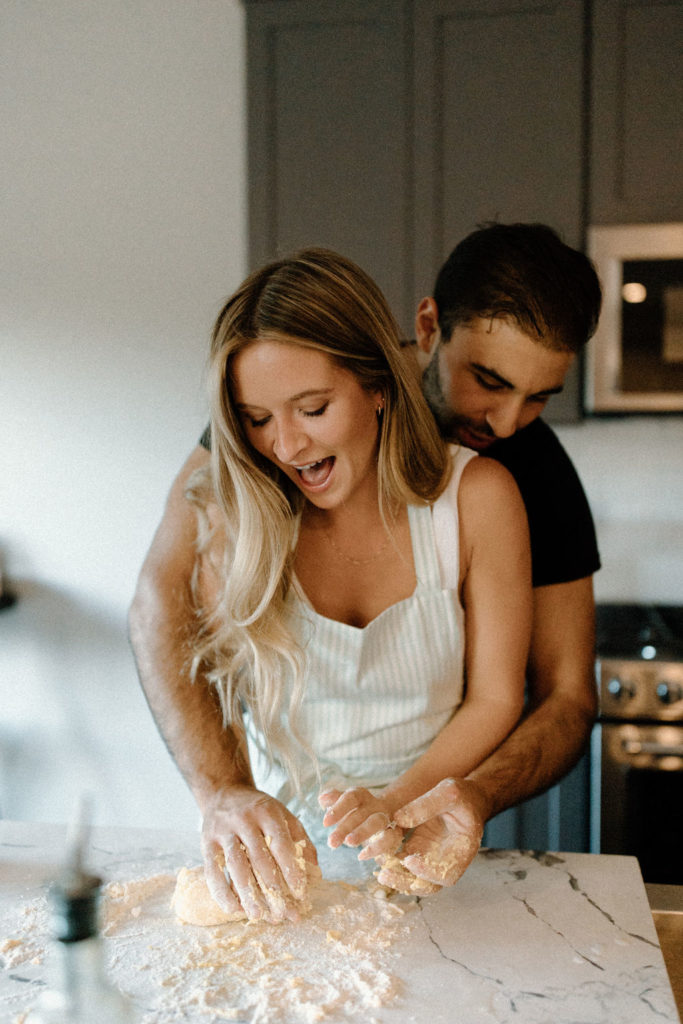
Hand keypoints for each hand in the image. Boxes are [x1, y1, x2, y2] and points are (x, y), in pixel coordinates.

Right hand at [201, 784, 318, 922]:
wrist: (223, 792)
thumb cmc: (258, 809)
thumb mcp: (282, 813)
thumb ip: (300, 838)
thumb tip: (315, 871)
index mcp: (267, 811)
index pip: (280, 843)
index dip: (291, 868)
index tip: (300, 892)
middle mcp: (244, 819)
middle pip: (259, 857)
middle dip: (272, 888)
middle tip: (282, 913)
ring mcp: (223, 831)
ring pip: (235, 865)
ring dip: (247, 893)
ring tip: (259, 915)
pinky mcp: (207, 843)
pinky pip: (212, 870)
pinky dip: (222, 892)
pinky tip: (233, 909)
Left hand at [318, 787, 404, 860]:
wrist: (384, 815)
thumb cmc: (357, 811)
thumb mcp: (345, 803)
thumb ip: (333, 799)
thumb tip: (322, 798)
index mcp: (361, 796)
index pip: (351, 797)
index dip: (339, 808)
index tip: (325, 823)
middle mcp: (374, 805)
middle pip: (362, 812)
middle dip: (346, 827)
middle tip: (332, 841)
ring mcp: (385, 818)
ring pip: (377, 822)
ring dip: (363, 833)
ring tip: (349, 843)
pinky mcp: (393, 834)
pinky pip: (389, 839)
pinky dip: (377, 848)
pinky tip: (361, 856)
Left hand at [375, 778, 484, 891]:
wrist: (464, 798)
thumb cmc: (462, 795)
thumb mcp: (448, 792)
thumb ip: (426, 805)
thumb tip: (399, 818)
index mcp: (462, 852)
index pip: (445, 874)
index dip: (427, 872)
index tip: (409, 860)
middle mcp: (446, 861)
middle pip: (428, 885)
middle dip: (406, 883)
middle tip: (384, 874)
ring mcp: (431, 858)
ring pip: (414, 879)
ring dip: (396, 877)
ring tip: (378, 868)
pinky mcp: (418, 851)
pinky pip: (404, 864)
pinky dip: (391, 863)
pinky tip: (378, 854)